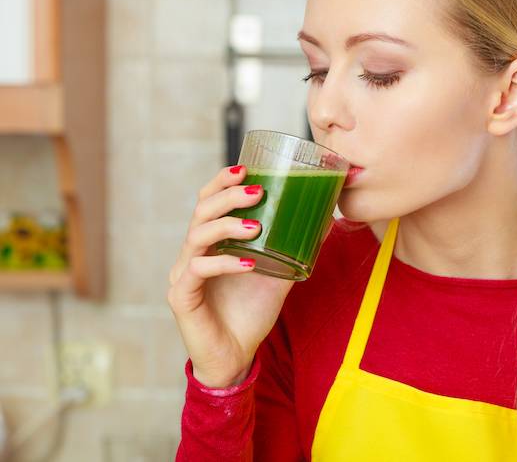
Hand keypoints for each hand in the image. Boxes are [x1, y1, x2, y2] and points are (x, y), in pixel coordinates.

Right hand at [168, 165, 296, 387]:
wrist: (237, 356)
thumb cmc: (252, 310)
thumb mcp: (279, 272)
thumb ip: (296, 246)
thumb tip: (327, 217)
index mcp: (210, 242)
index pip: (208, 201)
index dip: (221, 181)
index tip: (246, 168)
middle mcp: (192, 252)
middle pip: (201, 212)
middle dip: (228, 196)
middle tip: (258, 192)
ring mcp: (183, 274)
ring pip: (196, 237)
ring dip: (227, 226)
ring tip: (257, 226)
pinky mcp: (182, 298)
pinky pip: (198, 272)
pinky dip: (224, 264)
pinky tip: (249, 263)